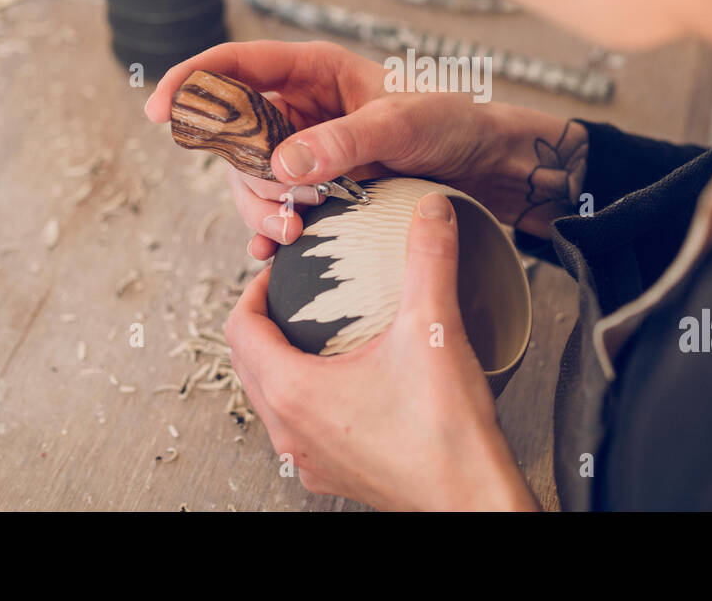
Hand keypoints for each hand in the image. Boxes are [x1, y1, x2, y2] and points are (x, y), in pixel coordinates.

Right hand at [144, 40, 544, 258]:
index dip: (190, 82)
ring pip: (249, 178)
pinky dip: (268, 229)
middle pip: (232, 134)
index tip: (161, 113)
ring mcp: (304, 148)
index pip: (233, 64)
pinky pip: (272, 207)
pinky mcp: (317, 186)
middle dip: (244, 174)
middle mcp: (298, 106)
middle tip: (283, 208)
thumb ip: (343, 142)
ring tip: (295, 233)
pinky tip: (273, 252)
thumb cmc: (451, 123)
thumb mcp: (400, 126)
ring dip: (260, 208)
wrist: (486, 165)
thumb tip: (281, 167)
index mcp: (312, 69)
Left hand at [223, 192, 537, 509]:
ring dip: (280, 362)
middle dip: (263, 323)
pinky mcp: (334, 474)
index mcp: (295, 392)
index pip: (239, 330)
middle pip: (247, 364)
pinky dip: (306, 396)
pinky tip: (346, 381)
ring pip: (270, 399)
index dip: (252, 291)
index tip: (280, 272)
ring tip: (316, 332)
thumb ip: (429, 259)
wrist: (472, 501)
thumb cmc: (446, 433)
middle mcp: (290, 431)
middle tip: (295, 295)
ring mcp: (309, 459)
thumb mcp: (433, 329)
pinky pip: (298, 428)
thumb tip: (432, 211)